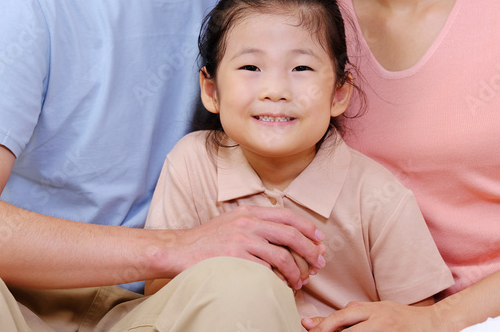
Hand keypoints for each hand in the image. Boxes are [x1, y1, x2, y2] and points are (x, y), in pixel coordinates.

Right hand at [176, 205, 324, 289]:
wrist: (180, 250)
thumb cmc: (208, 240)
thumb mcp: (233, 222)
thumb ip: (255, 224)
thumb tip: (284, 234)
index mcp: (249, 212)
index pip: (287, 215)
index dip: (307, 227)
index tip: (319, 239)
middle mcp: (248, 223)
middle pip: (290, 234)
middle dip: (310, 250)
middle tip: (319, 263)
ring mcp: (242, 240)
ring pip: (282, 255)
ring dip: (296, 271)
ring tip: (300, 281)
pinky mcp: (236, 258)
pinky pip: (266, 271)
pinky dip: (278, 280)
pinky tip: (282, 286)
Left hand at [302, 301, 442, 331]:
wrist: (433, 324)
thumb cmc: (403, 317)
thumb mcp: (380, 308)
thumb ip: (358, 313)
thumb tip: (334, 317)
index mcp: (373, 310)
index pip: (342, 317)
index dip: (323, 324)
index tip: (309, 328)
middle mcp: (378, 322)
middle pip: (345, 330)